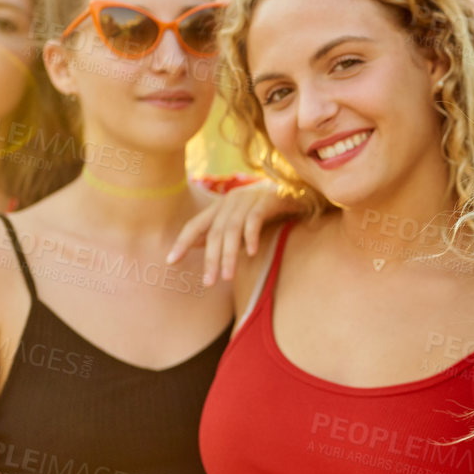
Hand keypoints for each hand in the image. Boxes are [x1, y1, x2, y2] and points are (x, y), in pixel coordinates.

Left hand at [166, 181, 305, 283]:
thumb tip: (195, 244)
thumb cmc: (268, 211)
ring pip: (232, 229)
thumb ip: (220, 231)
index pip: (196, 224)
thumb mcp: (241, 222)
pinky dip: (250, 236)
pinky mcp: (269, 199)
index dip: (182, 242)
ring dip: (228, 255)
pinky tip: (250, 253)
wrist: (302, 191)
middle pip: (215, 232)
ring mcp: (250, 198)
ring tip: (227, 276)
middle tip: (209, 282)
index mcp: (221, 206)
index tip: (170, 261)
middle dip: (211, 258)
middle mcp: (231, 200)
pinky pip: (255, 219)